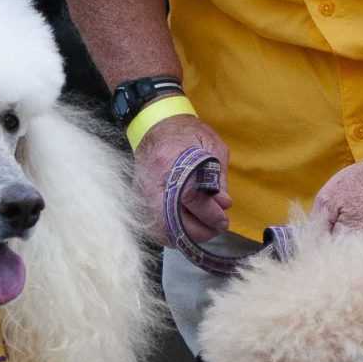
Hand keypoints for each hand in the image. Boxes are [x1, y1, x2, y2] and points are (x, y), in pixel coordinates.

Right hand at [134, 113, 230, 244]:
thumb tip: (223, 204)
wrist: (156, 126)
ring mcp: (141, 192)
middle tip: (217, 227)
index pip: (189, 196)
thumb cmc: (185, 133)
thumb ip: (218, 177)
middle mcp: (151, 180)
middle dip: (200, 230)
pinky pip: (153, 227)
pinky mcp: (139, 200)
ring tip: (205, 229)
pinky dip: (172, 235)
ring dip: (186, 236)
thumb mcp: (211, 145)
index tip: (223, 219)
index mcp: (170, 160)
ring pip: (161, 229)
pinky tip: (187, 230)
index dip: (209, 213)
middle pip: (173, 219)